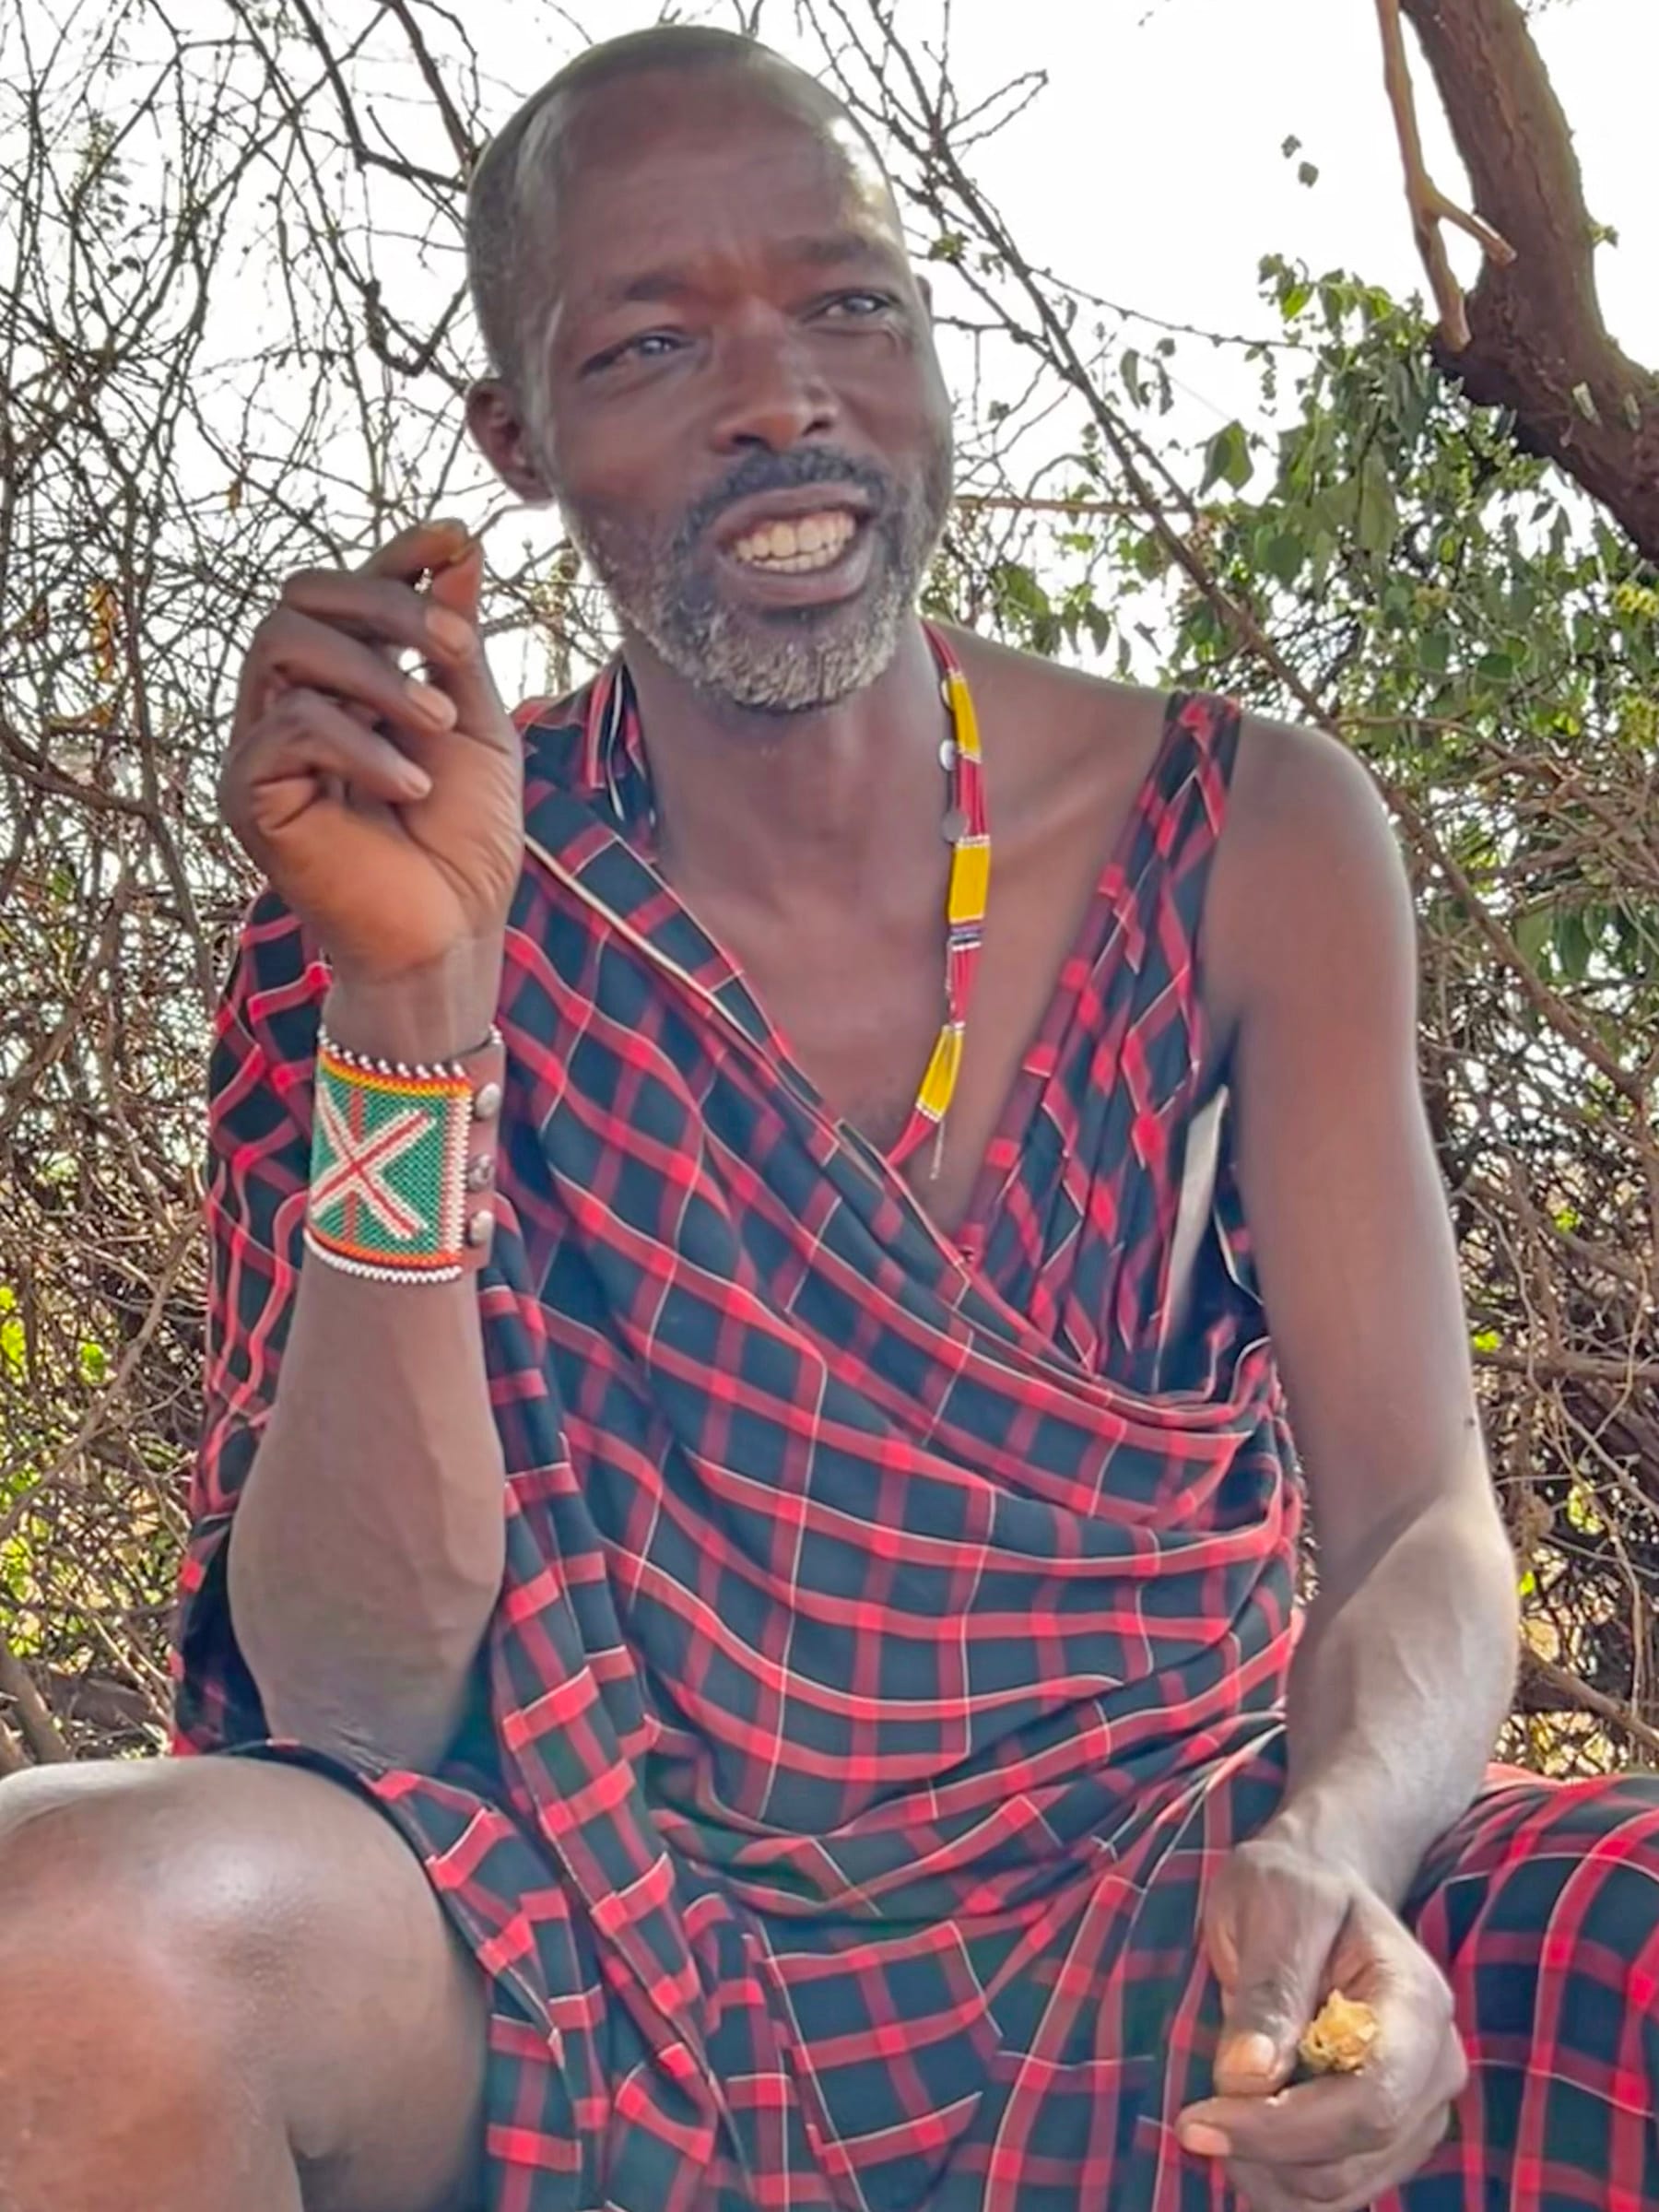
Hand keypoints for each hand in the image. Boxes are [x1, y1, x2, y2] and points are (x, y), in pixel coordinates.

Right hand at [220, 520, 522, 991]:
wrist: (449, 935)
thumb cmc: (465, 843)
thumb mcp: (476, 725)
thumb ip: (455, 643)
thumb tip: (459, 548)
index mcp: (347, 682)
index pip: (348, 592)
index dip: (395, 555)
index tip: (452, 538)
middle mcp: (293, 702)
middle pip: (302, 598)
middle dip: (386, 606)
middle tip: (456, 650)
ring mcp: (263, 745)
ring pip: (284, 644)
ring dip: (374, 671)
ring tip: (437, 724)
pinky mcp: (248, 793)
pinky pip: (288, 727)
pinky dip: (360, 744)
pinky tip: (410, 784)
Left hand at [1176, 1824, 1467, 2211]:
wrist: (1316, 1882)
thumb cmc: (1290, 1884)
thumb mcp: (1272, 1905)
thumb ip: (1267, 1991)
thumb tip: (1247, 2077)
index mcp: (1417, 2003)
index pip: (1371, 2099)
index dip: (1284, 2126)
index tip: (1198, 2120)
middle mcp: (1434, 2067)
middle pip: (1356, 2154)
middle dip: (1263, 2151)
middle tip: (1190, 2119)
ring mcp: (1417, 2108)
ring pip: (1342, 2186)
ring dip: (1266, 2172)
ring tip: (1212, 2117)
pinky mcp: (1387, 2136)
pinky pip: (1335, 2188)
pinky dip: (1279, 2179)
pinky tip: (1240, 2132)